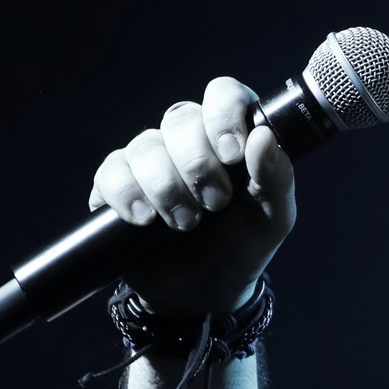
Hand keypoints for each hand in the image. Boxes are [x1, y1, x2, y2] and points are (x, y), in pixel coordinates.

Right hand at [90, 77, 295, 315]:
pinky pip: (111, 171)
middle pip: (180, 118)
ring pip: (145, 145)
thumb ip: (277, 178)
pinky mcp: (117, 185)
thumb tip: (264, 137)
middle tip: (214, 204)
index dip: (224, 116)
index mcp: (230, 135)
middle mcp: (188, 140)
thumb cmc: (241, 247)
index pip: (223, 93)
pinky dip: (127, 194)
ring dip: (166, 187)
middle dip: (197, 165)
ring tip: (185, 223)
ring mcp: (150, 160)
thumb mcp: (273, 219)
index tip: (232, 155)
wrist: (202, 296)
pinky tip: (144, 219)